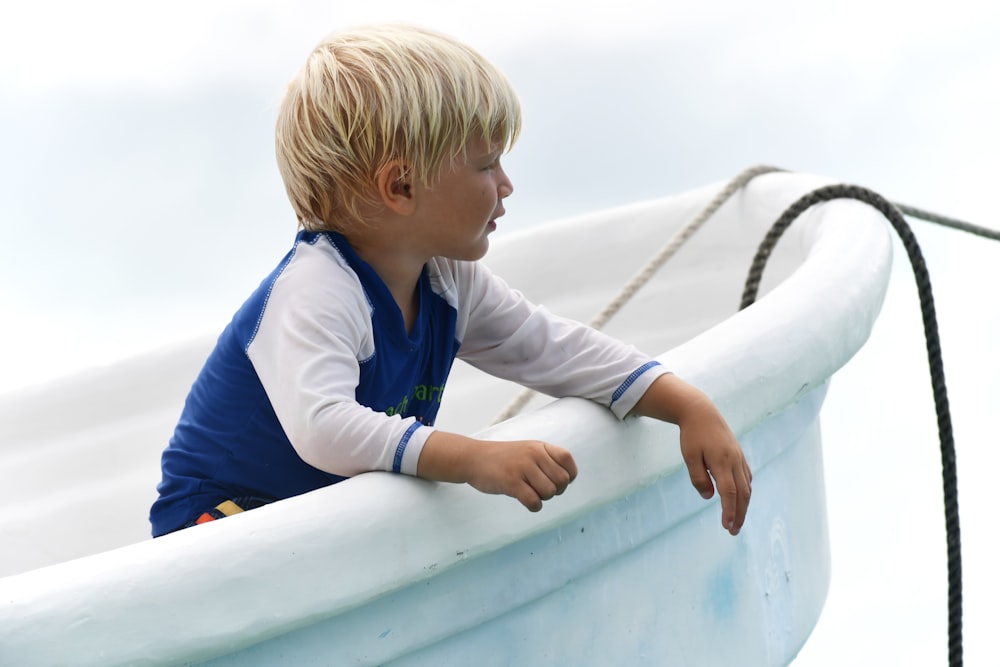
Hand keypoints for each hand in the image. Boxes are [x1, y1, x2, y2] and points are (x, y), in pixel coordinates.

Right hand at [466, 440, 577, 511]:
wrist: (473, 458)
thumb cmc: (503, 458)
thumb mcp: (527, 450)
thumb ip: (546, 459)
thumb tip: (567, 479)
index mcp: (539, 446)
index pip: (567, 459)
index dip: (569, 474)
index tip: (558, 481)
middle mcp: (533, 454)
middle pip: (561, 480)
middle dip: (556, 491)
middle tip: (541, 490)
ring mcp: (522, 467)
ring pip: (549, 492)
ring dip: (543, 498)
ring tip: (530, 493)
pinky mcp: (510, 482)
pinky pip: (534, 501)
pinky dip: (534, 506)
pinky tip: (527, 502)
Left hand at [678, 407, 751, 535]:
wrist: (702, 413)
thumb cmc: (692, 435)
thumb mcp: (689, 456)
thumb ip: (698, 477)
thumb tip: (708, 497)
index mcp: (722, 461)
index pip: (729, 492)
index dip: (729, 511)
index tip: (726, 526)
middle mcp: (735, 461)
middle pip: (742, 494)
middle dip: (739, 514)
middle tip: (733, 531)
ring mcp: (739, 458)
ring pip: (747, 487)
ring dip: (743, 506)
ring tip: (737, 522)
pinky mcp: (739, 456)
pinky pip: (747, 478)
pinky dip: (745, 492)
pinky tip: (740, 501)